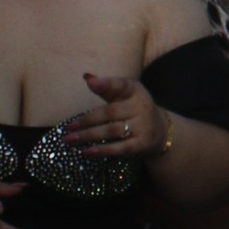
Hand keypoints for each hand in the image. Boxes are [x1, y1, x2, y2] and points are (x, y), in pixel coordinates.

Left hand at [57, 69, 172, 160]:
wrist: (160, 131)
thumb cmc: (135, 109)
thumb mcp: (124, 95)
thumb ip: (106, 87)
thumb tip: (86, 76)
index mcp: (135, 91)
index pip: (121, 85)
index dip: (106, 84)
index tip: (90, 82)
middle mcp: (141, 107)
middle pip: (109, 113)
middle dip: (86, 120)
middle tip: (68, 127)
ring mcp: (143, 126)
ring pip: (111, 131)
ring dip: (89, 136)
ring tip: (70, 139)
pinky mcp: (142, 144)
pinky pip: (120, 148)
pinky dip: (103, 150)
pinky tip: (87, 151)